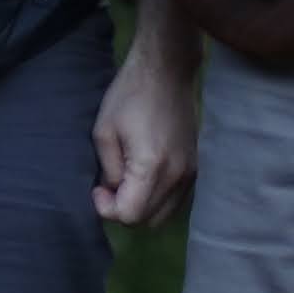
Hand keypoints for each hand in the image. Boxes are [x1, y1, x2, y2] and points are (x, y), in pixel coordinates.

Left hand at [93, 49, 193, 227]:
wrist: (166, 71)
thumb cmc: (129, 96)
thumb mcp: (104, 133)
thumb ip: (107, 171)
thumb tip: (112, 193)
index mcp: (152, 166)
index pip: (130, 215)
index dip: (107, 209)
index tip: (97, 188)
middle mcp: (177, 175)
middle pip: (147, 221)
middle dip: (123, 210)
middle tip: (108, 186)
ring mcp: (191, 173)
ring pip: (163, 216)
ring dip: (141, 208)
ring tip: (126, 182)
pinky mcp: (196, 168)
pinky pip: (176, 201)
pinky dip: (157, 200)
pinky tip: (143, 179)